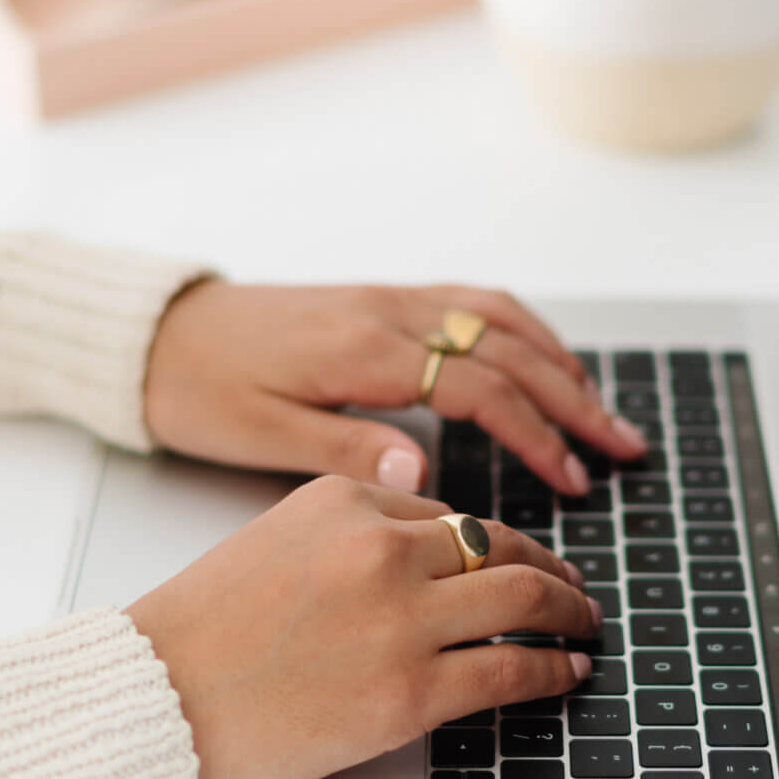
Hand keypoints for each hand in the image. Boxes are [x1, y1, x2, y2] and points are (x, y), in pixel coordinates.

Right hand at [125, 476, 599, 778]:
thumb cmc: (193, 637)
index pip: (445, 513)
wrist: (152, 703)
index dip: (492, 542)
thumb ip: (345, 540)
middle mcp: (380, 548)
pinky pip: (512, 669)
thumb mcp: (269, 545)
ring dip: (568, 611)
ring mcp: (401, 620)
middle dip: (551, 568)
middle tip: (573, 588)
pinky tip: (567, 671)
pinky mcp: (411, 692)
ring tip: (583, 626)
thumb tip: (422, 560)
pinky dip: (554, 668)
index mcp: (340, 501)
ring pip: (523, 597)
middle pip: (500, 545)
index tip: (516, 559)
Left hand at [143, 281, 644, 497]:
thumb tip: (427, 472)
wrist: (152, 333)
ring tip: (601, 411)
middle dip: (574, 398)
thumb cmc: (198, 390)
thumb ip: (346, 450)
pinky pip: (470, 303)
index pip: (479, 388)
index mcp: (361, 351)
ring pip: (498, 316)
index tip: (575, 479)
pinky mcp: (378, 298)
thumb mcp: (259, 436)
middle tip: (626, 448)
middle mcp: (385, 313)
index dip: (536, 434)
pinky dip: (521, 331)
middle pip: (507, 347)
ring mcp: (386, 299)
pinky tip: (543, 362)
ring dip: (560, 359)